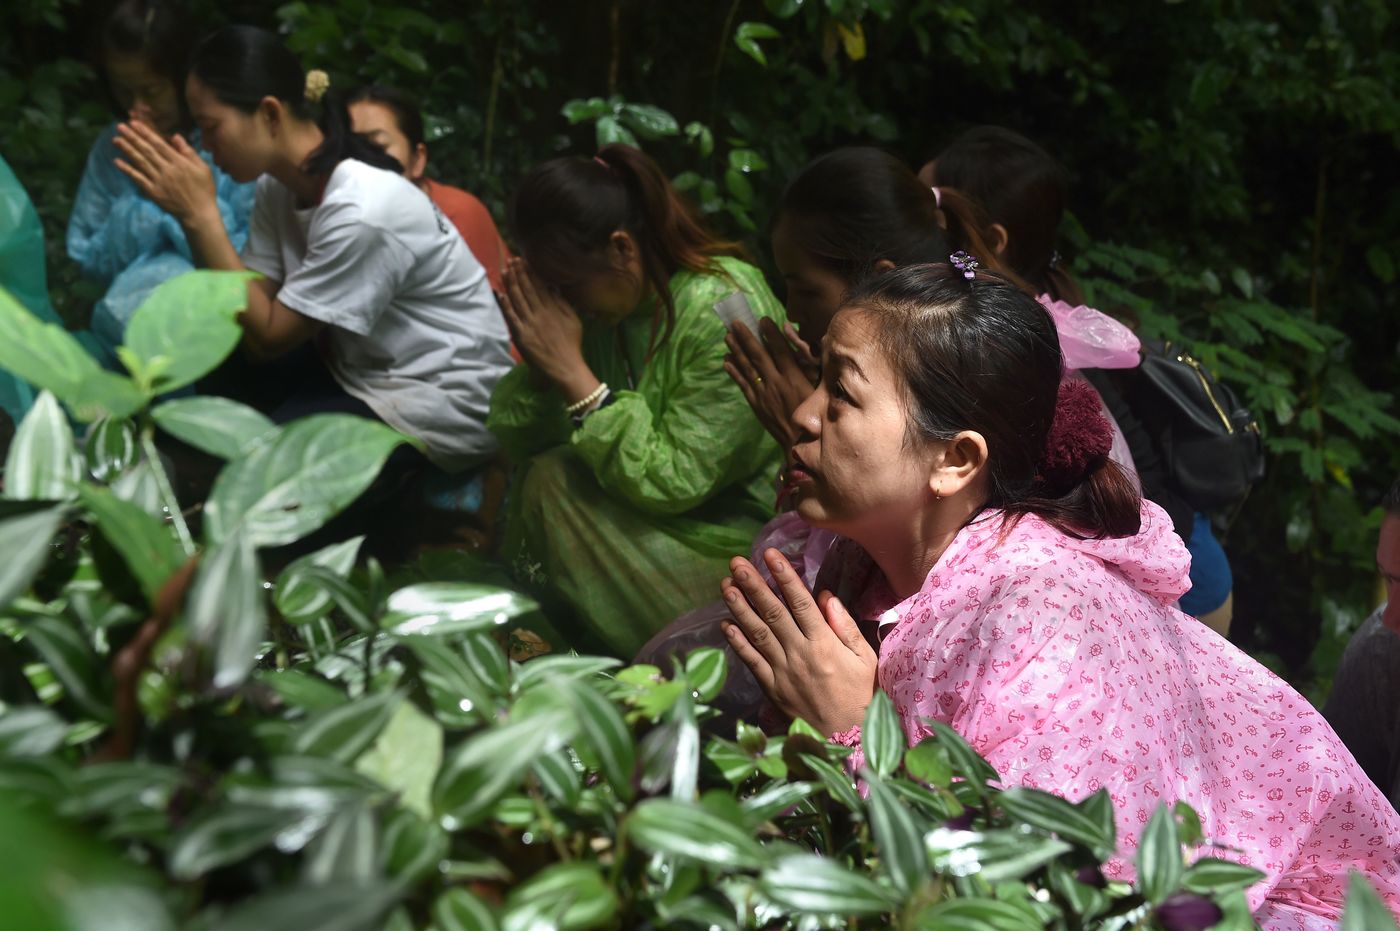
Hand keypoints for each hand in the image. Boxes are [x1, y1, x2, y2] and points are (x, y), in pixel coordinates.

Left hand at [113, 121, 217, 224]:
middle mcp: (167, 170)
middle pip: (147, 150)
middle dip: (133, 137)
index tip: (134, 123)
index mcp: (179, 162)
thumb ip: (189, 152)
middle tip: (120, 126)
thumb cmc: (204, 190)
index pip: (159, 144)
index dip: (146, 133)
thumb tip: (175, 136)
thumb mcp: (203, 168)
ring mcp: (159, 181)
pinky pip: (138, 179)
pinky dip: (127, 170)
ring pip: (140, 162)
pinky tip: (117, 161)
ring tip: (116, 139)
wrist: (199, 214)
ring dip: (127, 150)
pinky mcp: (153, 192)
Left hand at [499, 258, 596, 400]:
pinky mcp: (522, 336)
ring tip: (505, 270)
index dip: (530, 272)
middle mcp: (541, 313)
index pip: (539, 286)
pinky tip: (501, 294)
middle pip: (527, 289)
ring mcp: (530, 324)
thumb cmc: (572, 344)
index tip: (524, 261)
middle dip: (519, 273)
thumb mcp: (573, 320)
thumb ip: (563, 303)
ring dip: (510, 284)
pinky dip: (506, 306)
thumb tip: (553, 288)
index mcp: (554, 308)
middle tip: (512, 260)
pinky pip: (512, 318)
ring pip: (518, 300)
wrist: (566, 367)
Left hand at [721, 548, 877, 735]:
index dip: (784, 577)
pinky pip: (751, 662)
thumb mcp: (866, 660)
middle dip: (753, 585)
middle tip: (736, 562)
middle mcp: (800, 655)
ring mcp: (782, 673)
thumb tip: (825, 596)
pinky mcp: (772, 689)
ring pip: (757, 634)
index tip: (771, 555)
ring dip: (739, 608)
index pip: (800, 603)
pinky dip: (737, 643)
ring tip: (725, 585)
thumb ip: (845, 627)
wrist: (847, 742)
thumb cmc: (862, 696)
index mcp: (824, 644)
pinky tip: (725, 624)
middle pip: (773, 613)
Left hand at [725, 318, 818, 448]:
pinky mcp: (756, 405)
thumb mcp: (819, 392)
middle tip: (735, 322)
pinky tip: (727, 361)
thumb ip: (812, 371)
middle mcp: (776, 384)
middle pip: (758, 356)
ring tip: (727, 336)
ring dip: (736, 350)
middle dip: (746, 337)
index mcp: (793, 379)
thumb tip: (813, 350)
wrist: (800, 443)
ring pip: (747, 368)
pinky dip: (734, 372)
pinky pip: (743, 385)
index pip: (780, 351)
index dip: (771, 335)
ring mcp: (763, 395)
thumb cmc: (816, 417)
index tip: (762, 320)